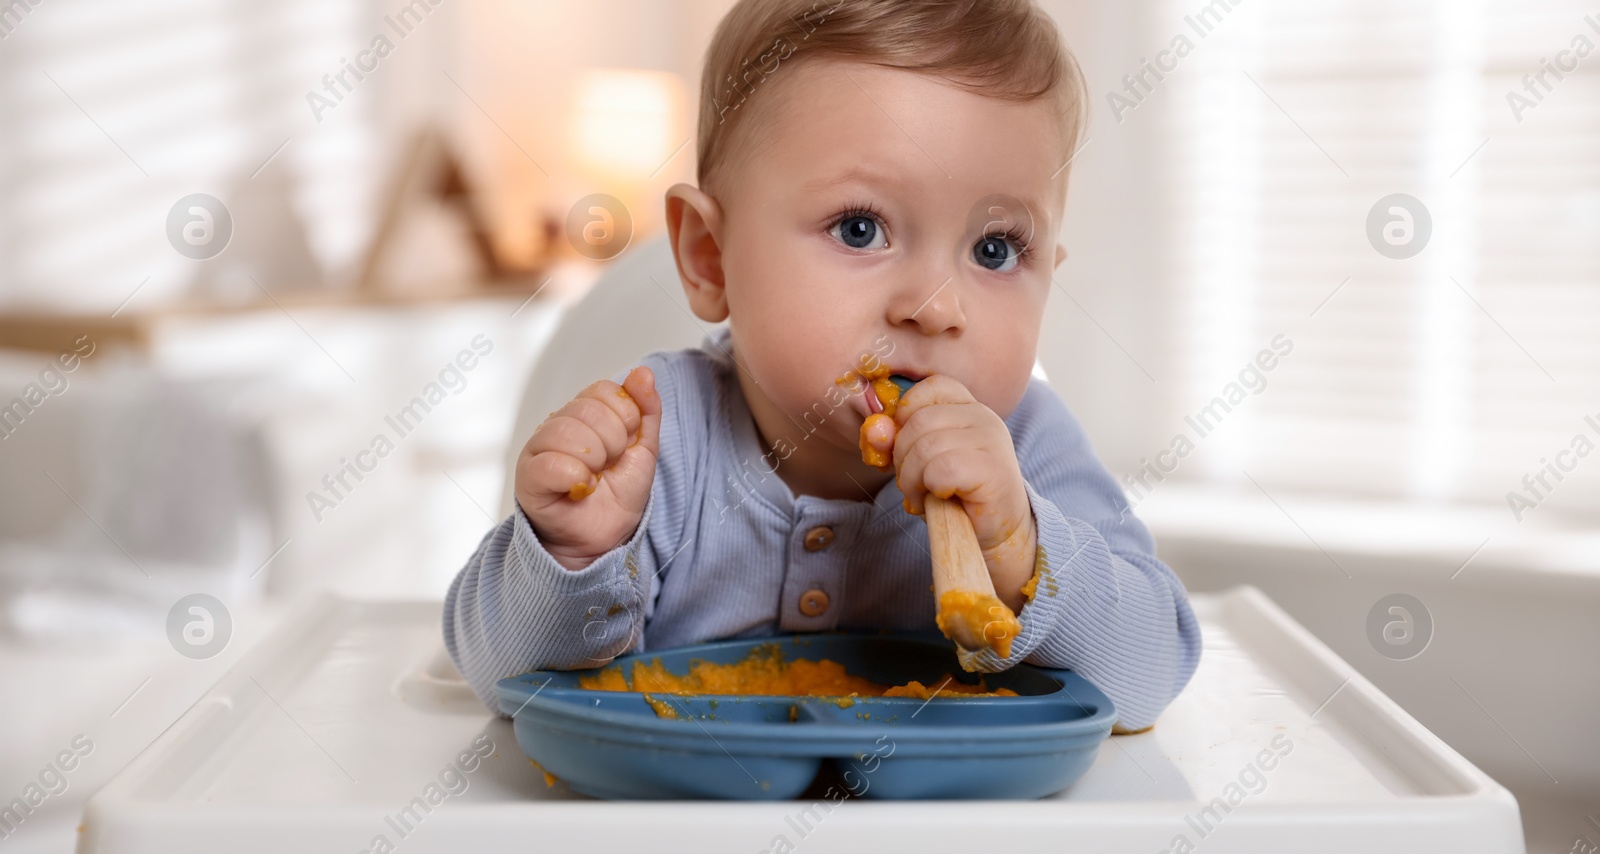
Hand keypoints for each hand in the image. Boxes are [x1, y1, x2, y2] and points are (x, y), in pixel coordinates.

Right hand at [515, 366, 660, 570]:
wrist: (603, 539)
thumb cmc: (617, 495)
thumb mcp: (643, 449)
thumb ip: (646, 410)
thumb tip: (643, 373)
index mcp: (584, 413)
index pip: (605, 389)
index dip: (625, 418)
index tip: (625, 446)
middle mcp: (557, 424)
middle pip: (589, 410)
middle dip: (613, 444)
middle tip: (608, 467)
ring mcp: (538, 447)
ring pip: (569, 432)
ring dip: (594, 462)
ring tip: (593, 479)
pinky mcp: (528, 475)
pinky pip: (552, 463)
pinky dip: (576, 478)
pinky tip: (579, 489)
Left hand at [887, 375, 1037, 610]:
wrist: (997, 533)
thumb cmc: (955, 495)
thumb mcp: (919, 463)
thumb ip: (895, 442)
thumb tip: (874, 429)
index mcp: (967, 407)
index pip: (928, 387)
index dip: (906, 414)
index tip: (905, 447)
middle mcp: (983, 416)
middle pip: (918, 420)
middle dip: (901, 456)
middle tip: (912, 483)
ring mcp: (991, 440)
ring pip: (926, 446)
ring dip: (911, 478)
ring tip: (921, 495)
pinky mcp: (992, 469)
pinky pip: (941, 469)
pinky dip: (929, 489)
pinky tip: (938, 499)